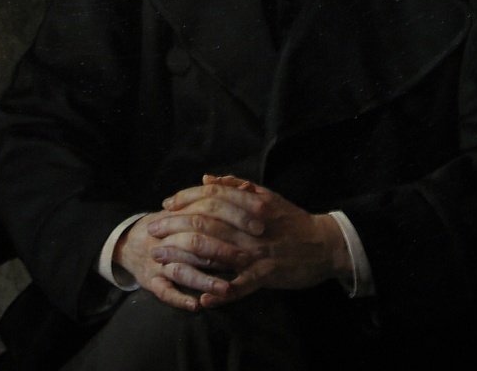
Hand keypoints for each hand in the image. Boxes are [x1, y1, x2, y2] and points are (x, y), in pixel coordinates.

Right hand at [114, 183, 266, 310]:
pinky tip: (197, 306)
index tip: (260, 222)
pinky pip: (164, 291)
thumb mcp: (191, 207)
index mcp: (181, 213)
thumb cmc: (172, 223)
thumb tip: (247, 187)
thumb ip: (220, 197)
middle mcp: (169, 235)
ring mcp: (159, 259)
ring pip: (182, 269)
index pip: (209, 209)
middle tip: (248, 257)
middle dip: (223, 249)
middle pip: (196, 239)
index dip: (236, 214)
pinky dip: (179, 298)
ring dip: (205, 280)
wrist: (130, 241)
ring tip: (227, 289)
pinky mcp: (150, 280)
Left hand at [162, 175, 351, 307]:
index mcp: (251, 204)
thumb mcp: (267, 196)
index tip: (166, 204)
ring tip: (161, 258)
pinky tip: (203, 297)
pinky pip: (240, 285)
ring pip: (215, 252)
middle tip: (152, 230)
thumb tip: (207, 179)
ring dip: (185, 256)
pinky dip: (221, 291)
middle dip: (175, 226)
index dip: (186, 199)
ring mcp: (257, 251)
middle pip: (206, 222)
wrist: (324, 243)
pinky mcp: (266, 274)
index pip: (212, 197)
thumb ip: (237, 187)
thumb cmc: (291, 220)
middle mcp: (250, 226)